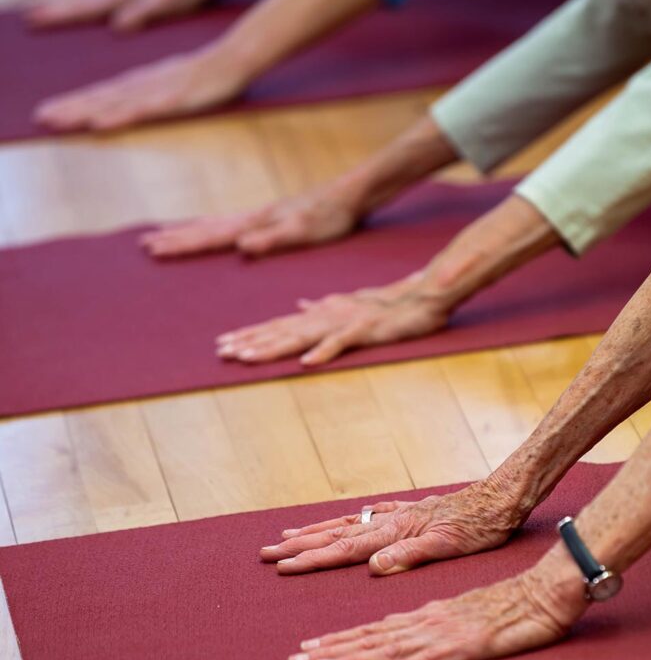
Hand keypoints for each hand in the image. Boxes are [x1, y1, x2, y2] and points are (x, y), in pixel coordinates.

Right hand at [24, 0, 222, 31]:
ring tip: (50, 10)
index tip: (34, 19)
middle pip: (84, 0)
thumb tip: (116, 25)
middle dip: (57, 9)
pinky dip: (93, 2)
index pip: (87, 6)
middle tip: (29, 17)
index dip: (61, 14)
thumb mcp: (168, 2)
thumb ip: (143, 12)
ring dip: (71, 4)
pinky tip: (95, 7)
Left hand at [32, 49, 249, 131]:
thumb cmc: (212, 73)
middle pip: (102, 96)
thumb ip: (156, 91)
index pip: (104, 92)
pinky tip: (102, 124)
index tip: (48, 112)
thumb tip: (136, 102)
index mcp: (146, 80)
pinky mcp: (176, 98)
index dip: (75, 101)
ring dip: (85, 112)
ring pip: (115, 103)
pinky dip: (120, 116)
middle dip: (71, 107)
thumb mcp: (179, 82)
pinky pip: (143, 110)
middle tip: (41, 118)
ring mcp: (159, 90)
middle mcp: (146, 83)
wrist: (238, 57)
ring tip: (59, 121)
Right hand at [140, 182, 362, 258]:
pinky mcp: (272, 214)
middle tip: (144, 243)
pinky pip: (230, 221)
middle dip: (176, 236)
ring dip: (189, 229)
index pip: (211, 236)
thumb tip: (239, 246)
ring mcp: (261, 214)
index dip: (182, 244)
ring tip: (165, 232)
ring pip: (215, 222)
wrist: (350, 195)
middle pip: (206, 227)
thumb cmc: (330, 217)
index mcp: (256, 224)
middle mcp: (253, 217)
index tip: (153, 249)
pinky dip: (212, 224)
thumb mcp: (302, 233)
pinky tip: (214, 227)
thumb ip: (271, 240)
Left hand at [216, 276, 450, 365]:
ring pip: (302, 336)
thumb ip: (322, 306)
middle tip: (221, 352)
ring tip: (246, 358)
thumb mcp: (350, 303)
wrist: (422, 296)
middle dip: (251, 341)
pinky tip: (305, 363)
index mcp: (322, 311)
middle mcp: (327, 314)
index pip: (280, 324)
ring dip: (273, 347)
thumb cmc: (389, 304)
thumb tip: (299, 306)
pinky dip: (323, 352)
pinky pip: (341, 343)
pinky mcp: (365, 329)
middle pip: (282, 330)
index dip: (252, 334)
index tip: (225, 344)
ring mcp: (345, 321)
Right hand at [260, 480, 523, 575]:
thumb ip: (410, 555)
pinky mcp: (416, 509)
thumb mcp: (449, 546)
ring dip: (319, 530)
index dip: (311, 560)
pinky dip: (355, 517)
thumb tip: (373, 567)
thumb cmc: (480, 527)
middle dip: (301, 544)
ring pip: (351, 522)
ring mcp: (402, 512)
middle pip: (338, 534)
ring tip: (291, 533)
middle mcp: (393, 520)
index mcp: (396, 533)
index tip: (281, 566)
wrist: (502, 497)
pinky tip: (352, 516)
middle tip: (267, 551)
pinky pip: (374, 513)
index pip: (345, 550)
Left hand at [287, 568, 584, 659]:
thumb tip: (394, 633)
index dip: (339, 642)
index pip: (374, 630)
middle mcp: (429, 621)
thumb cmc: (507, 604)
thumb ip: (428, 623)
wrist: (544, 590)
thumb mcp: (461, 613)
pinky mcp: (468, 645)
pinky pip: (432, 658)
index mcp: (426, 615)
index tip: (307, 652)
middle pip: (372, 638)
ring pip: (391, 647)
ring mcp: (447, 632)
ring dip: (354, 657)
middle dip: (331, 652)